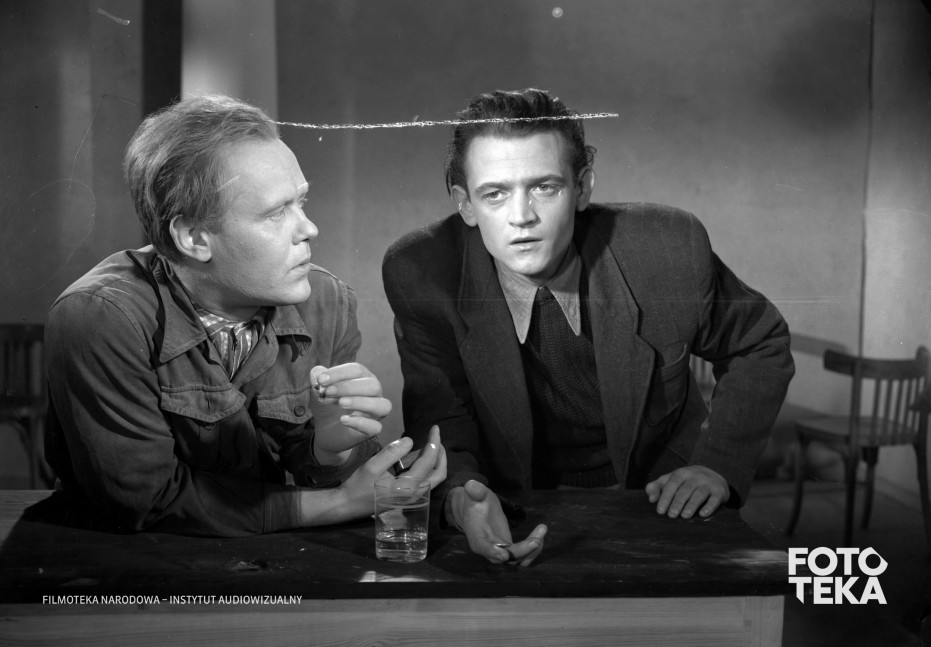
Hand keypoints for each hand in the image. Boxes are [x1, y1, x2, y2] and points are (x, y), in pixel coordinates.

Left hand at [310, 363, 391, 463]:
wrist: (325, 431)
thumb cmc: (328, 405)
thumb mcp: (320, 390)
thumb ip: (318, 379)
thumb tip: (317, 372)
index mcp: (363, 378)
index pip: (357, 370)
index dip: (339, 373)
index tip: (320, 380)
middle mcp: (374, 394)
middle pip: (372, 385)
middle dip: (348, 387)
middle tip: (327, 392)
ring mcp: (376, 413)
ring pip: (382, 405)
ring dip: (360, 402)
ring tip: (340, 403)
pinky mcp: (372, 429)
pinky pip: (375, 427)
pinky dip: (360, 423)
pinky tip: (343, 420)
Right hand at [320, 426, 446, 522]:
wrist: (349, 506)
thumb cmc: (358, 486)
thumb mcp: (372, 466)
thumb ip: (391, 453)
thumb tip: (410, 440)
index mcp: (407, 487)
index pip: (428, 462)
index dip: (433, 442)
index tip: (434, 428)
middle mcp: (415, 494)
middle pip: (439, 473)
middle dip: (441, 453)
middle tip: (436, 437)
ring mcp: (414, 498)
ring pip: (435, 478)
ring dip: (437, 461)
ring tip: (431, 444)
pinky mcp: (409, 497)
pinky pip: (427, 481)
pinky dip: (429, 468)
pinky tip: (420, 456)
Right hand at [447, 480, 546, 565]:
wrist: (478, 512)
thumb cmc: (476, 502)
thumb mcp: (476, 494)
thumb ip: (475, 491)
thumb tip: (471, 484)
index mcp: (476, 536)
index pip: (482, 547)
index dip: (492, 552)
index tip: (504, 555)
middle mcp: (489, 548)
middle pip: (505, 557)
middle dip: (522, 551)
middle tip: (537, 540)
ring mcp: (501, 550)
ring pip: (518, 559)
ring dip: (532, 549)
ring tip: (542, 529)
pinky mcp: (510, 548)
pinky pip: (524, 554)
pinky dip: (534, 546)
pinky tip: (540, 531)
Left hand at [645, 465, 729, 518]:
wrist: (714, 473)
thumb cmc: (686, 481)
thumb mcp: (671, 480)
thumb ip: (657, 487)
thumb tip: (650, 498)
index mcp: (681, 473)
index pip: (672, 484)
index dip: (665, 496)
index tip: (660, 510)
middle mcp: (695, 476)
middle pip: (685, 490)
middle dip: (677, 503)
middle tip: (671, 515)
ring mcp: (708, 483)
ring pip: (699, 494)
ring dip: (691, 505)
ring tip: (685, 516)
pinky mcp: (719, 491)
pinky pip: (715, 499)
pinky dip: (709, 506)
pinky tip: (703, 514)